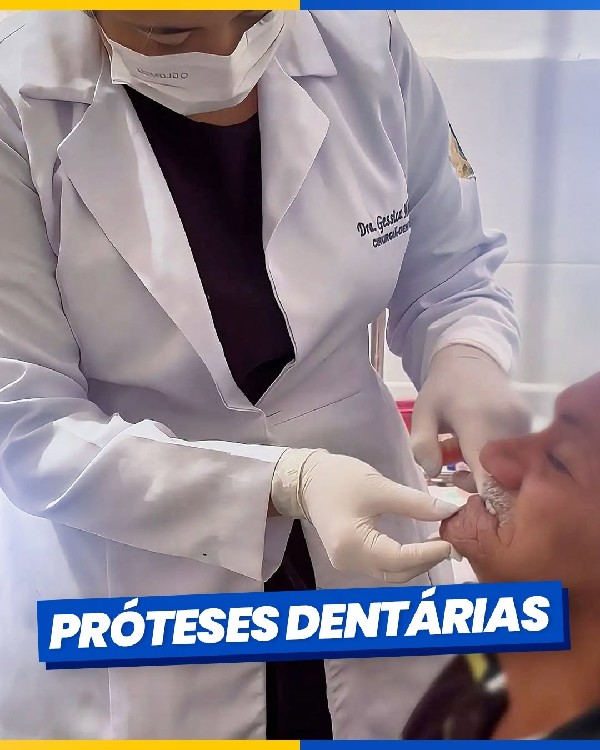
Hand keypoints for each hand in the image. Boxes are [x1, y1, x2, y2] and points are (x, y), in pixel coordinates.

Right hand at [271, 448, 456, 581]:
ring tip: (439, 541)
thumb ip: (416, 503)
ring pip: (393, 573)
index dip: (429, 553)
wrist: (307, 479)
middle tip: (451, 540)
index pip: (400, 559)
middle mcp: (350, 562)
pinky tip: (421, 545)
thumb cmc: (339, 479)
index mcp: (353, 545)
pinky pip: (385, 567)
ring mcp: (349, 564)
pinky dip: (406, 559)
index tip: (451, 541)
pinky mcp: (352, 558)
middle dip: (427, 560)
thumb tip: (450, 512)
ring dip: (418, 562)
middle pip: (398, 573)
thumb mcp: (380, 486)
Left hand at [411, 344, 530, 493]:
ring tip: (465, 458)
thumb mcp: (422, 412)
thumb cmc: (442, 388)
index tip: (469, 504)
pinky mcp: (530, 422)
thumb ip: (423, 444)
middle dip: (481, 485)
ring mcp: (523, 421)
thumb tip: (433, 473)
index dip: (482, 493)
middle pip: (503, 472)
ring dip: (491, 472)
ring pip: (513, 464)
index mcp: (477, 419)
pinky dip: (501, 459)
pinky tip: (481, 449)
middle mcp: (507, 422)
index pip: (488, 468)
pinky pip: (520, 452)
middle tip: (456, 475)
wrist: (470, 358)